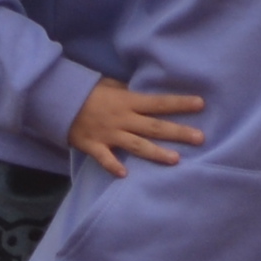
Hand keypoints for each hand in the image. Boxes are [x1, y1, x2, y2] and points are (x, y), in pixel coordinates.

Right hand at [67, 78, 203, 175]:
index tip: (200, 104)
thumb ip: (129, 93)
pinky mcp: (94, 146)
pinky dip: (113, 166)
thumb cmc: (89, 91)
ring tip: (176, 159)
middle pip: (154, 126)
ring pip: (137, 145)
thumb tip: (146, 96)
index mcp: (128, 101)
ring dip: (156, 153)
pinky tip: (125, 175)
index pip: (159, 103)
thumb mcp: (111, 85)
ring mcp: (109, 134)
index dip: (180, 103)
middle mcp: (123, 119)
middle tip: (200, 138)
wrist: (60, 100)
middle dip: (178, 132)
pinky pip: (105, 158)